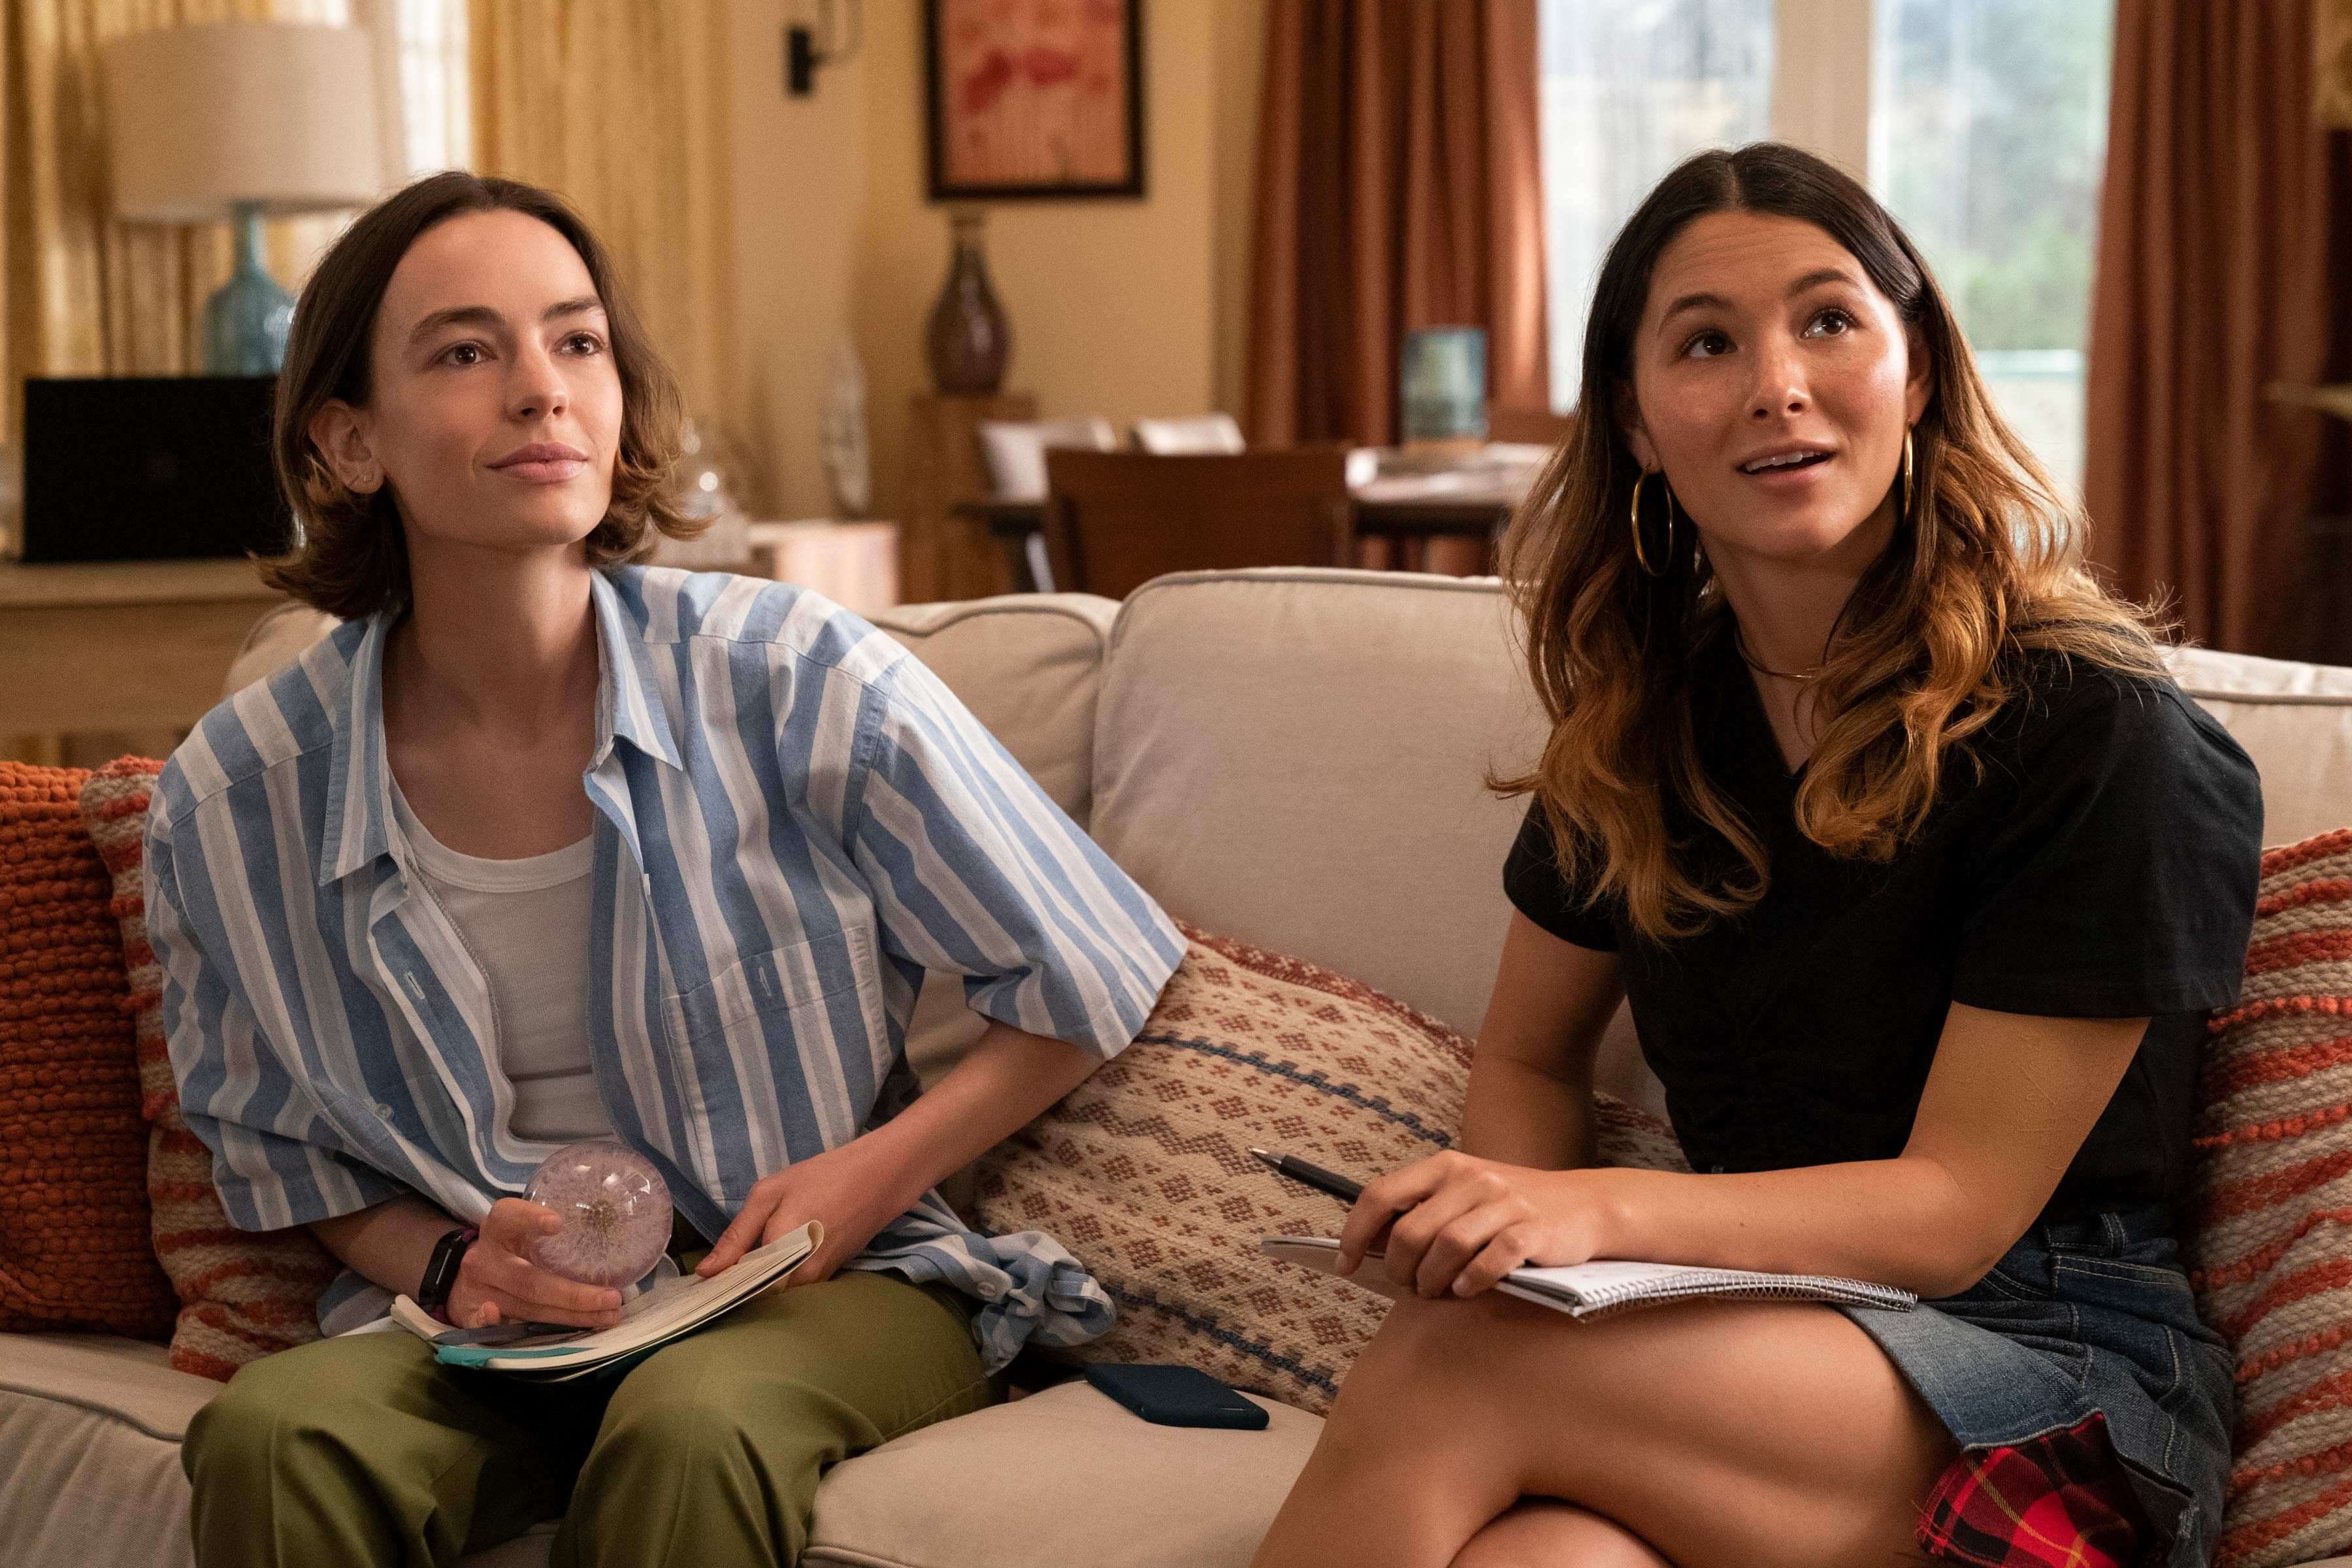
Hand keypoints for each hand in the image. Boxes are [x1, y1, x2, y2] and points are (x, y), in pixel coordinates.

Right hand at [445, 1197, 625, 1330]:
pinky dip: (505, 1328)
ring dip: (570, 1316)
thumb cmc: (505, 1248)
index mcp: (496, 1229)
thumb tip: (603, 1236)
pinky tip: (532, 1330)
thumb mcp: (517, 1229)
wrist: (459, 1274)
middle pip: (529, 1280)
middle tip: (612, 1297)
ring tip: (607, 1316)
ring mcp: (477, 1289)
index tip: (558, 1223)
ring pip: (526, 1307)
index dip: (530, 1219)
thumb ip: (547, 1230)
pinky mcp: (469, 1314)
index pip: (509, 1217)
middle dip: (574, 1294)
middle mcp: (485, 1259)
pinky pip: (487, 1327)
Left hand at [694, 1141, 901, 1285]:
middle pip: (758, 1296)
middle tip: (717, 1273)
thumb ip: (737, 1234)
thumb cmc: (820, 1178)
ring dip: (759, 1282)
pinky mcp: (829, 1277)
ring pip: (777, 1293)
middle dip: (737, 1287)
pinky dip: (779, 1277)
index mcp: (781, 1254)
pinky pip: (794, 1286)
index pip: (740, 1289)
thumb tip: (706, 1272)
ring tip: (743, 1263)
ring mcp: (818, 1281)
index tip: (699, 1284)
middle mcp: (801, 1277)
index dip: (719, 1288)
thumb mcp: (770, 1193)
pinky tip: (772, 1258)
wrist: (879, 1178)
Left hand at [1334, 1151, 1607, 1299]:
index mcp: (1446, 1165)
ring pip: (1446, 1247)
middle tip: (1408, 1286)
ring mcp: (1504, 1202)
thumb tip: (1372, 1245)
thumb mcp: (1466, 1195)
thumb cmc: (1514, 1208)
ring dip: (1431, 1280)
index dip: (1355, 1232)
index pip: (1381, 1194)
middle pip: (1410, 1231)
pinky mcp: (1532, 1229)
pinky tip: (1466, 1289)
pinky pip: (1490, 1260)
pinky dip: (1471, 1281)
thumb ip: (1424, 1211)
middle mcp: (1471, 1178)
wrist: (1587, 1205)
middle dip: (1399, 1269)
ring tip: (1434, 1292)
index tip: (1345, 1263)